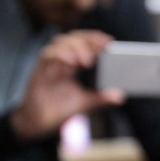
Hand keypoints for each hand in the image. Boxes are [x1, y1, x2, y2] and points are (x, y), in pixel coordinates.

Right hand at [10, 30, 124, 140]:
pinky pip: (47, 55)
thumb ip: (100, 98)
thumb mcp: (85, 103)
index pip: (84, 43)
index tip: (109, 42)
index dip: (96, 39)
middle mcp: (61, 60)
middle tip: (101, 47)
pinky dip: (60, 55)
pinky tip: (71, 62)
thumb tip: (120, 96)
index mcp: (73, 64)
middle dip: (88, 39)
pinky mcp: (39, 71)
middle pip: (73, 38)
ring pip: (60, 42)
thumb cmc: (59, 109)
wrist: (39, 123)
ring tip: (87, 60)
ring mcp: (49, 64)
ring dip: (75, 47)